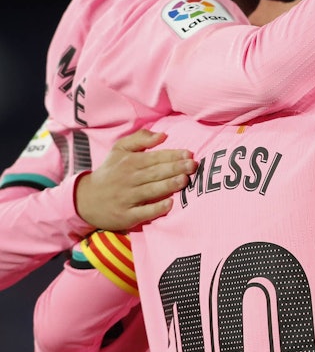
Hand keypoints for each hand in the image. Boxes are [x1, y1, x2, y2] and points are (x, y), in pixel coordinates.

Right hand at [75, 129, 197, 230]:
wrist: (85, 200)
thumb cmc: (110, 172)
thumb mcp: (119, 151)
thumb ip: (140, 139)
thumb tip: (162, 135)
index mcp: (129, 162)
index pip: (154, 158)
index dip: (172, 155)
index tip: (189, 154)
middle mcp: (128, 179)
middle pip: (155, 173)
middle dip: (175, 168)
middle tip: (193, 166)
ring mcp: (126, 198)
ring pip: (151, 190)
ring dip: (168, 185)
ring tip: (185, 180)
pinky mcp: (126, 215)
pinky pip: (143, 212)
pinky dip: (156, 208)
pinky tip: (170, 204)